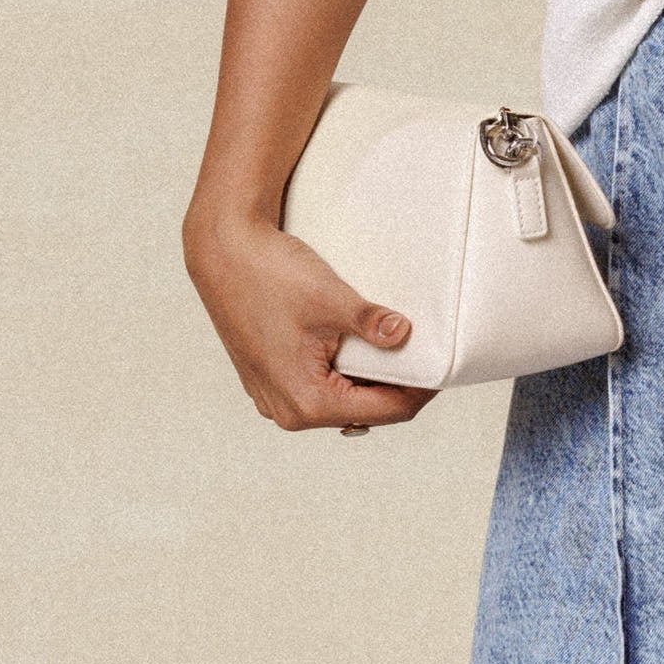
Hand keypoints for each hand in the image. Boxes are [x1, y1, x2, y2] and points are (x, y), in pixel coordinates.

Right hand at [183, 204, 430, 432]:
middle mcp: (287, 410)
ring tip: (393, 350)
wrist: (221, 251)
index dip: (421, 389)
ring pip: (342, 402)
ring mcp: (274, 398)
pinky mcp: (269, 380)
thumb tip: (405, 334)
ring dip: (369, 379)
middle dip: (397, 386)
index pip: (387, 410)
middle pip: (365, 411)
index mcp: (306, 401)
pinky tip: (358, 348)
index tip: (442, 368)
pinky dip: (344, 373)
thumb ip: (370, 323)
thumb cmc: (267, 274)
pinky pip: (319, 388)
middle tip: (423, 355)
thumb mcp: (329, 298)